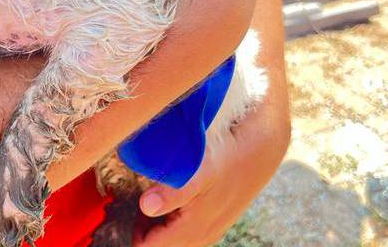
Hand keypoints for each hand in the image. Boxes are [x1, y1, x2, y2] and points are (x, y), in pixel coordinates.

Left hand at [133, 95, 289, 246]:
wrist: (261, 149)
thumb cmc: (228, 158)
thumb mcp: (200, 171)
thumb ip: (173, 192)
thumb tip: (145, 207)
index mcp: (192, 230)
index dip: (134, 234)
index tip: (125, 210)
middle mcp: (200, 236)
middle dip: (143, 231)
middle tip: (135, 201)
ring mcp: (208, 229)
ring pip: (173, 240)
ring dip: (157, 226)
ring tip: (150, 197)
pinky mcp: (214, 220)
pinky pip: (185, 231)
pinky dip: (171, 220)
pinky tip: (170, 197)